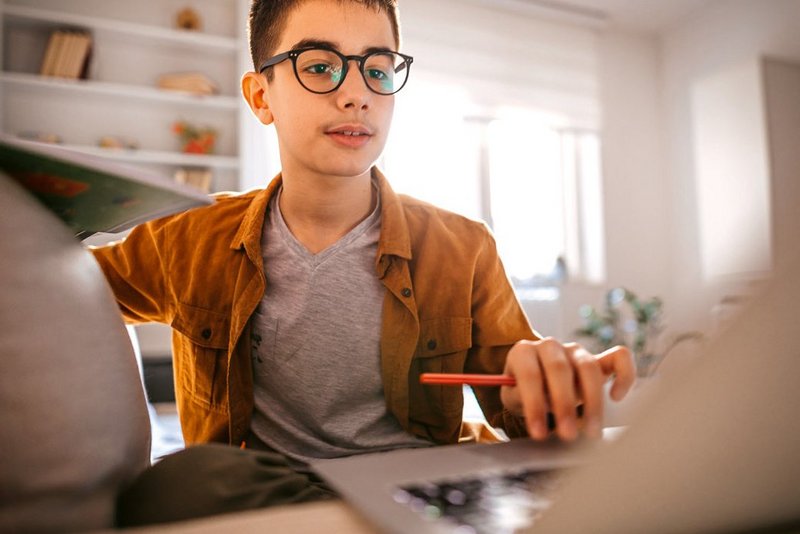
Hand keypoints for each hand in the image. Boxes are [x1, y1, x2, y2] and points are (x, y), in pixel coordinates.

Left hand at [500, 338, 634, 440]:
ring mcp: (576, 350)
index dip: (535, 404)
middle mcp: (550, 345)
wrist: (535, 384)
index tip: (539, 434)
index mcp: (523, 351)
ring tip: (591, 432)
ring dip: (593, 402)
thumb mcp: (513, 398)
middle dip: (564, 405)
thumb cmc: (522, 393)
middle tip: (567, 435)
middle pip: (560, 369)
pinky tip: (616, 396)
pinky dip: (624, 374)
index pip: (530, 374)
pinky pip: (620, 357)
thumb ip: (522, 400)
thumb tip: (536, 416)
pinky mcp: (598, 358)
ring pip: (589, 367)